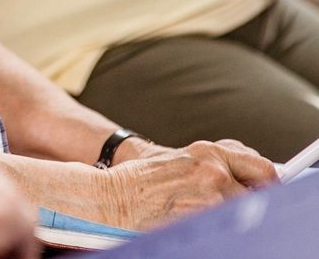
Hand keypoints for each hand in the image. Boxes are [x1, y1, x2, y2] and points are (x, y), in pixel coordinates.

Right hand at [99, 139, 275, 229]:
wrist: (109, 196)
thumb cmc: (142, 180)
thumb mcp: (183, 159)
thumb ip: (217, 162)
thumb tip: (253, 175)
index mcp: (207, 153)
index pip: (262, 168)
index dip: (267, 183)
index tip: (264, 190)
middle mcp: (212, 171)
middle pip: (257, 192)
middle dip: (248, 198)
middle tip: (231, 203)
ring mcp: (207, 196)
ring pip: (240, 210)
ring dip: (227, 213)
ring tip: (199, 210)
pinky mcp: (197, 219)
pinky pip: (222, 225)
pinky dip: (212, 225)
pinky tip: (192, 221)